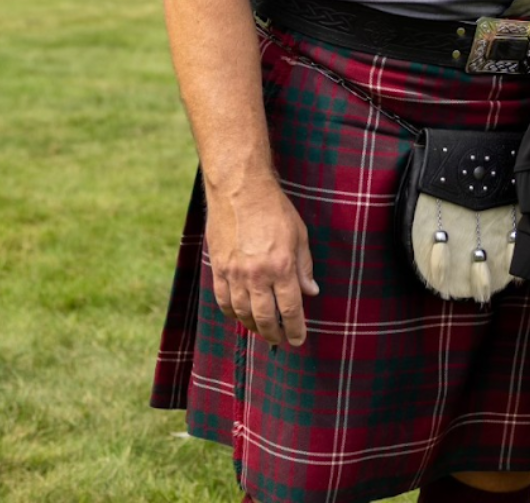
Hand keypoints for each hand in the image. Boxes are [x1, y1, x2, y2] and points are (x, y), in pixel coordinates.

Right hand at [205, 176, 318, 347]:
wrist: (240, 189)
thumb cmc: (274, 209)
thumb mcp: (299, 235)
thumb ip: (304, 267)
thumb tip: (311, 292)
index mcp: (281, 267)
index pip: (290, 309)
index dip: (296, 328)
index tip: (299, 339)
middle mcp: (257, 275)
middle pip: (265, 318)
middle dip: (275, 334)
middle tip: (281, 340)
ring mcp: (234, 274)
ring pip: (242, 314)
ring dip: (253, 326)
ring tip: (263, 330)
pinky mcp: (218, 268)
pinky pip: (223, 301)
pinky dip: (232, 313)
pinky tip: (240, 315)